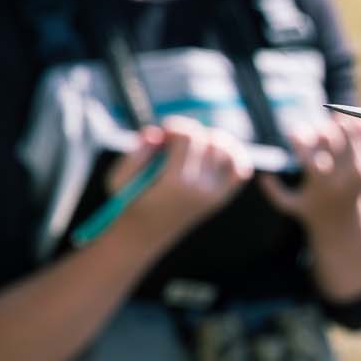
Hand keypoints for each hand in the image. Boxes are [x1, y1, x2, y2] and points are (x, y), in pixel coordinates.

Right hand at [108, 116, 251, 244]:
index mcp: (176, 183)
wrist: (144, 234)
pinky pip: (240, 171)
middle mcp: (200, 189)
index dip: (175, 126)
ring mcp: (214, 194)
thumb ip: (136, 153)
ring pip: (228, 152)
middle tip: (175, 139)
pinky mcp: (220, 198)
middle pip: (209, 141)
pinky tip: (216, 151)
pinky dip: (234, 156)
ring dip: (213, 140)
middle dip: (192, 132)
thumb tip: (155, 132)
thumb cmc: (129, 201)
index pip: (188, 137)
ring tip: (195, 143)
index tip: (163, 132)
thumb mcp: (120, 178)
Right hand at [260, 113, 360, 234]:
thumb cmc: (312, 209)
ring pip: (355, 133)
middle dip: (321, 130)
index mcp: (322, 183)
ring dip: (344, 122)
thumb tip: (264, 174)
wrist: (345, 222)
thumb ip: (275, 190)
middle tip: (317, 131)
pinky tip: (359, 122)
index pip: (308, 154)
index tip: (292, 136)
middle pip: (332, 138)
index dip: (297, 139)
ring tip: (336, 119)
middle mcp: (343, 175)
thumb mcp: (290, 204)